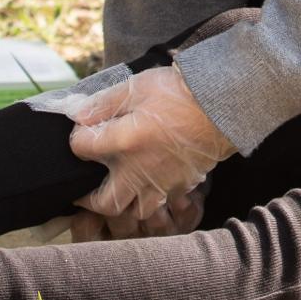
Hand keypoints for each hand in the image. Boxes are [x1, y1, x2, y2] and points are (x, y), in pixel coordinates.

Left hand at [64, 65, 233, 232]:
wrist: (223, 103)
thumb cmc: (180, 92)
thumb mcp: (136, 88)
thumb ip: (103, 103)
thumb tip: (77, 115)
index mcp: (124, 143)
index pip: (82, 149)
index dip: (76, 140)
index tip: (81, 133)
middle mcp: (140, 171)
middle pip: (106, 203)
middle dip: (90, 199)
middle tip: (86, 188)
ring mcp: (163, 182)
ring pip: (136, 211)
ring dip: (123, 203)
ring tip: (119, 188)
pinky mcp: (182, 185)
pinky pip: (161, 202)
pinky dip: (151, 197)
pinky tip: (149, 181)